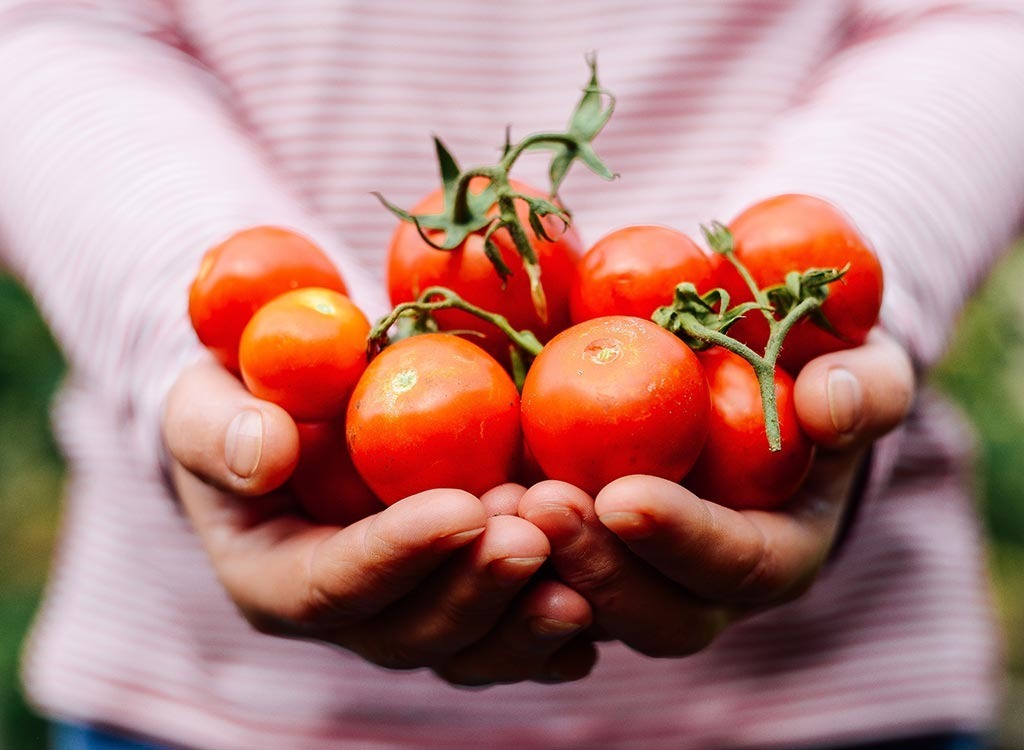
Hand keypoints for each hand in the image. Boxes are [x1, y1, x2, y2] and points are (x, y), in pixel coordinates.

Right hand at [162, 359, 594, 685]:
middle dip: (477, 590)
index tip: (460, 509)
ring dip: (528, 615)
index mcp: (275, 577)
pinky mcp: (464, 599)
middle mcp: (349, 614)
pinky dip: (559, 627)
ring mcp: (412, 612)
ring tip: (582, 569)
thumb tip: (266, 453)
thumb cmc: (241, 399)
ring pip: (473, 647)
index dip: (396, 555)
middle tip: (534, 532)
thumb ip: (217, 428)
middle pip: (413, 632)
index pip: (333, 585)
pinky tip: (601, 598)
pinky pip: (515, 634)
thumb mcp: (204, 399)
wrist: (294, 411)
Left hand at [517, 330, 913, 656]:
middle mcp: (704, 588)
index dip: (683, 541)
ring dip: (536, 570)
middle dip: (596, 567)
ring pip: (583, 612)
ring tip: (490, 505)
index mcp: (776, 553)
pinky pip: (538, 583)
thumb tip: (831, 402)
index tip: (624, 497)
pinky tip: (465, 504)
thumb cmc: (811, 373)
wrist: (747, 384)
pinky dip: (500, 555)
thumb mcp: (858, 368)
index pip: (736, 568)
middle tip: (540, 503)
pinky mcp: (583, 557)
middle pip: (652, 616)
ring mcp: (639, 580)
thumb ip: (866, 386)